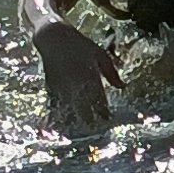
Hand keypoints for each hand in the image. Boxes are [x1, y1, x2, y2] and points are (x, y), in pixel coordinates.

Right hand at [34, 20, 122, 136]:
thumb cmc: (80, 45)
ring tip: (80, 135)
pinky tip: (60, 128)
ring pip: (69, 110)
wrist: (53, 37)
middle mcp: (74, 84)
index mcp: (89, 76)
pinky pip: (54, 106)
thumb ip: (112, 73)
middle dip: (91, 121)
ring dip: (75, 122)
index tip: (109, 120)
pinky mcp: (50, 87)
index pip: (99, 100)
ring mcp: (61, 87)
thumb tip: (123, 87)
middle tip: (97, 132)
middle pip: (84, 109)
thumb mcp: (100, 55)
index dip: (104, 112)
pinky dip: (58, 117)